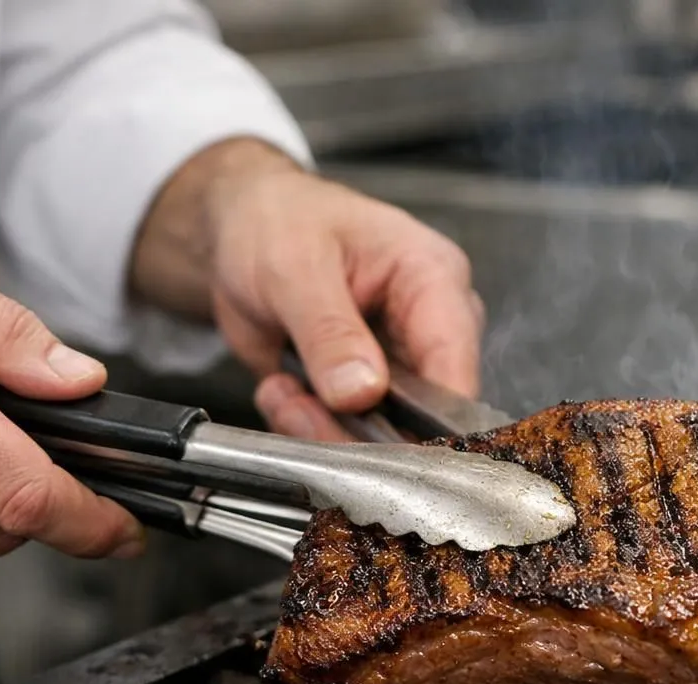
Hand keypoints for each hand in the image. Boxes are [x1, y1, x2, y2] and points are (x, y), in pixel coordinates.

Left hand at [130, 140, 482, 440]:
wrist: (240, 233)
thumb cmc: (277, 222)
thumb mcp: (294, 266)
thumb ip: (329, 331)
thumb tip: (362, 391)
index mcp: (434, 279)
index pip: (456, 365)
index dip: (428, 419)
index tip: (378, 448)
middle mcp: (429, 329)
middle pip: (426, 417)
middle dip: (356, 430)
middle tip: (298, 405)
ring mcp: (401, 367)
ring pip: (385, 439)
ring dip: (323, 428)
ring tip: (282, 391)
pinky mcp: (369, 394)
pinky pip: (349, 439)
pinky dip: (308, 427)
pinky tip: (283, 390)